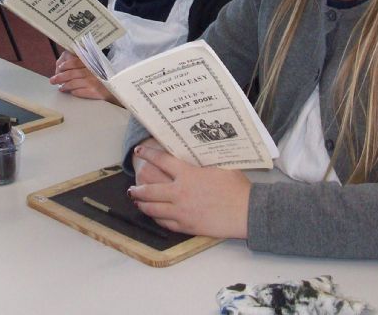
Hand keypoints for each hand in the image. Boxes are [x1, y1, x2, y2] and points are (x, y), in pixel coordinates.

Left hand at [49, 51, 117, 101]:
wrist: (122, 90)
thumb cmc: (110, 78)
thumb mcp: (101, 67)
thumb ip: (90, 64)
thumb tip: (74, 62)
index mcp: (93, 64)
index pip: (76, 62)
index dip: (66, 64)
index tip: (60, 67)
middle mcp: (92, 72)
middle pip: (71, 73)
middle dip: (60, 77)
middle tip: (52, 80)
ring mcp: (93, 82)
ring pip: (73, 83)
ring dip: (65, 86)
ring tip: (60, 88)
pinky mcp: (94, 92)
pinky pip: (79, 92)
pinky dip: (73, 92)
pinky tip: (71, 93)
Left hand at [128, 144, 250, 238]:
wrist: (246, 212)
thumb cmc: (236, 188)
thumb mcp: (219, 166)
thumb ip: (202, 162)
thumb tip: (193, 154)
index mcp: (188, 174)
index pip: (161, 160)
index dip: (148, 154)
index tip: (139, 151)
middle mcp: (180, 192)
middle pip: (150, 190)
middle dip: (137, 188)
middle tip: (131, 187)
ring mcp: (181, 211)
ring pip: (153, 209)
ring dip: (142, 204)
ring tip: (137, 202)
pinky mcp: (187, 226)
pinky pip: (164, 223)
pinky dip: (156, 218)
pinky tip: (154, 215)